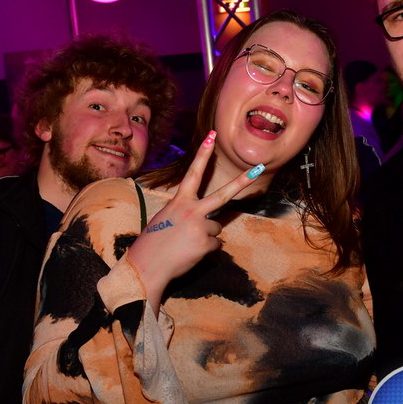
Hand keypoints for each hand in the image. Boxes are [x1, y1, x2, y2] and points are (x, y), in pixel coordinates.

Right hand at [127, 131, 264, 309]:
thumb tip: (206, 220)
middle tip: (258, 168)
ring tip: (186, 244)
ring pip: (216, 228)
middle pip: (224, 194)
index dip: (203, 154)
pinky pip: (214, 246)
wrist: (145, 268)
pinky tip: (190, 254)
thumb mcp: (165, 219)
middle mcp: (192, 211)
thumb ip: (185, 213)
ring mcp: (200, 227)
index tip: (212, 135)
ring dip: (205, 236)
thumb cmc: (152, 244)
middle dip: (243, 181)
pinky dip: (205, 251)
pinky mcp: (205, 244)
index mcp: (179, 202)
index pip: (194, 173)